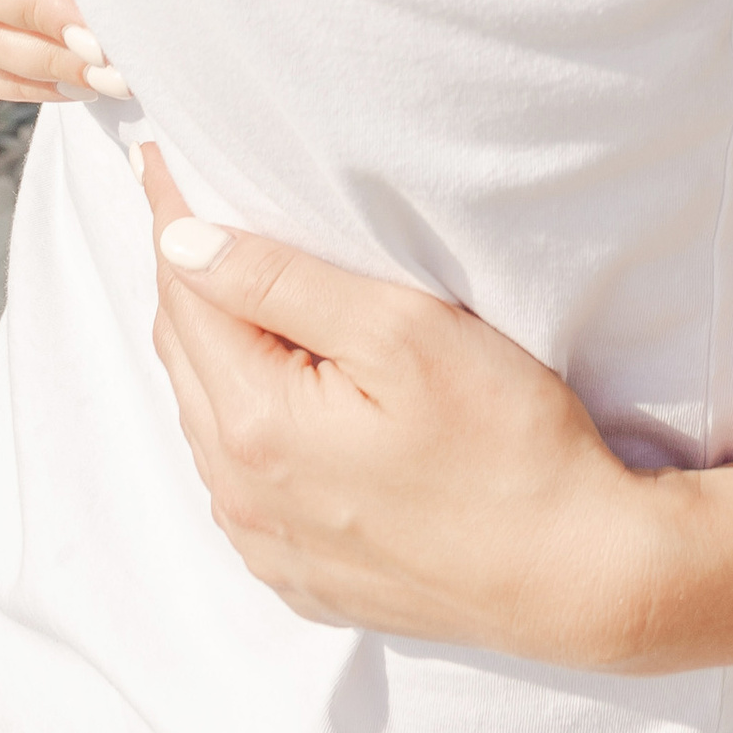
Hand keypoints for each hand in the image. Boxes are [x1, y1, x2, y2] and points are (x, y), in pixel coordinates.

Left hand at [143, 150, 661, 663]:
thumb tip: (181, 242)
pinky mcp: (304, 577)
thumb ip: (282, 283)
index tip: (158, 156)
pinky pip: (239, 483)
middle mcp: (243, 497)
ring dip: (209, 349)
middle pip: (184, 358)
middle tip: (186, 207)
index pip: (185, 297)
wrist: (574, 573)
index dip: (170, 220)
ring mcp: (270, 547)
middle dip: (182, 279)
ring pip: (207, 422)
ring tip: (226, 284)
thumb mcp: (401, 331)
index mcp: (256, 427)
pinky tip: (272, 391)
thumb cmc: (506, 441)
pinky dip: (237, 420)